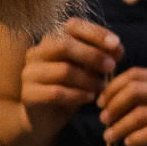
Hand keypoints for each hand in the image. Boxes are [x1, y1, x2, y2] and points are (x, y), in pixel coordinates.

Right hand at [20, 19, 122, 135]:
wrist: (45, 120)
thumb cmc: (71, 89)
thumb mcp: (89, 71)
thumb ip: (103, 57)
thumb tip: (118, 48)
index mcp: (52, 40)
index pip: (72, 26)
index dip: (96, 33)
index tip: (116, 44)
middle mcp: (37, 53)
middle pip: (64, 46)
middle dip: (92, 55)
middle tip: (111, 67)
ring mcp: (30, 73)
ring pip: (63, 70)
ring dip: (87, 79)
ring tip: (101, 87)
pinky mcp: (28, 94)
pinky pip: (56, 92)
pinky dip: (77, 95)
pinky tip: (89, 98)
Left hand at [97, 68, 146, 145]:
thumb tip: (118, 100)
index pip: (136, 74)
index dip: (113, 88)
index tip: (102, 103)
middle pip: (134, 90)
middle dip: (112, 106)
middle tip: (104, 120)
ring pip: (140, 113)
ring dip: (119, 126)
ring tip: (111, 137)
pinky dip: (135, 138)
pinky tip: (129, 143)